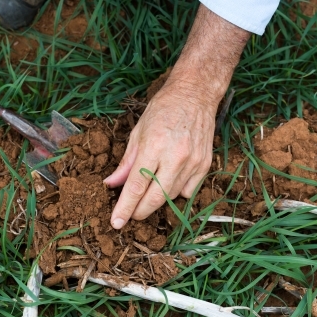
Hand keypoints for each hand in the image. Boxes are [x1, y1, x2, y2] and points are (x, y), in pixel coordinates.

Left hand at [105, 4, 250, 228]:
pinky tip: (168, 182)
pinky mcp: (205, 165)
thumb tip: (111, 184)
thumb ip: (126, 163)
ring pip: (171, 197)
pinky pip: (188, 191)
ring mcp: (193, 163)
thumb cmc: (162, 109)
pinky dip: (175, 193)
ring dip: (157, 199)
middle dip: (139, 212)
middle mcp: (176, 157)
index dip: (125, 208)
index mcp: (154, 146)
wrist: (195, 94)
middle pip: (155, 198)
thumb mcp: (137, 132)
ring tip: (148, 191)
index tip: (116, 222)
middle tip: (129, 215)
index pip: (136, 186)